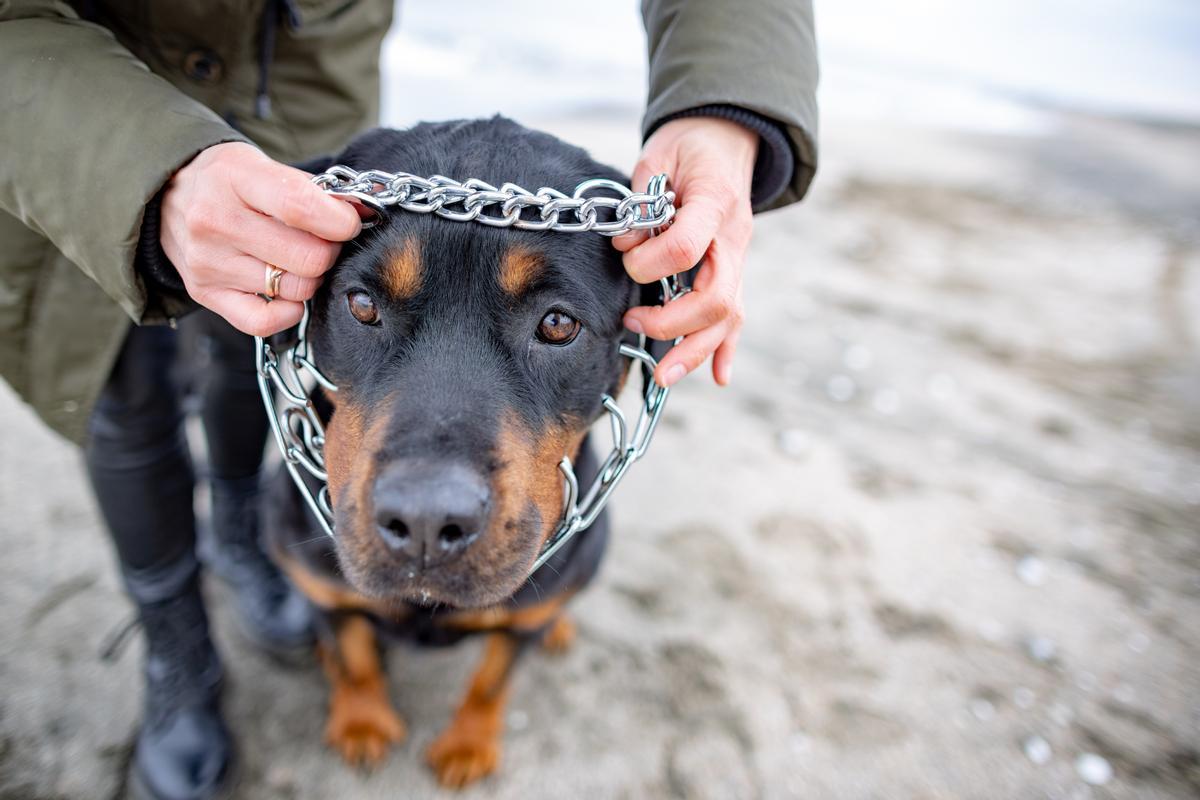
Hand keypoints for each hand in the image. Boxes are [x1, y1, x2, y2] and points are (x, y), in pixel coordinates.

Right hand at [160, 142, 360, 335]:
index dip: (340, 221)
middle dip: (328, 252)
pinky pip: (263, 322)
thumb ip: (313, 191)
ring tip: (297, 260)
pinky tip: (288, 293)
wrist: (166, 195)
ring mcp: (208, 262)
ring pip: (294, 289)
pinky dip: (288, 311)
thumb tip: (361, 214)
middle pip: (307, 257)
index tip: (350, 223)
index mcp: (234, 178)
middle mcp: (216, 221)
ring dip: (310, 278)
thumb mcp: (264, 166)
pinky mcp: (205, 293)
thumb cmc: (229, 182)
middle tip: (322, 243)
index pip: (301, 207)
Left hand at [615, 117, 756, 386]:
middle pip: (715, 298)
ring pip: (728, 317)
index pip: (686, 248)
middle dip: (671, 323)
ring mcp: (738, 258)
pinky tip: (718, 377)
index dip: (650, 262)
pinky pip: (736, 316)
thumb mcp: (659, 154)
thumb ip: (641, 201)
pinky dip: (726, 349)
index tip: (626, 257)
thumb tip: (626, 242)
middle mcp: (733, 237)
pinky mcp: (735, 270)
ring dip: (695, 351)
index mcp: (714, 202)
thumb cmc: (689, 146)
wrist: (727, 137)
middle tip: (632, 322)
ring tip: (664, 376)